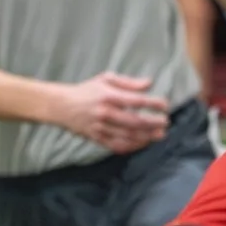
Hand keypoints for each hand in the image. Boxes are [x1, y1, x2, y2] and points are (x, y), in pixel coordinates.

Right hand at [52, 72, 169, 152]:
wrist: (60, 105)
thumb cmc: (86, 90)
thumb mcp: (106, 79)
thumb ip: (129, 82)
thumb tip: (149, 83)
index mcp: (109, 96)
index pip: (136, 101)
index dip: (153, 104)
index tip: (165, 105)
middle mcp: (105, 112)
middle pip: (135, 121)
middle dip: (153, 123)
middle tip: (165, 123)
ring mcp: (100, 127)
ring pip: (127, 135)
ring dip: (146, 137)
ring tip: (159, 135)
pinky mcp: (96, 138)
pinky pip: (116, 145)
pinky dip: (131, 146)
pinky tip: (142, 144)